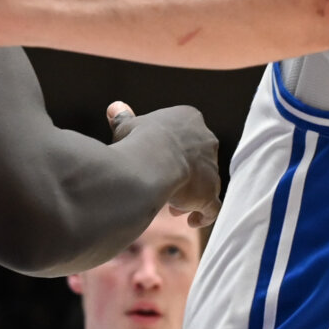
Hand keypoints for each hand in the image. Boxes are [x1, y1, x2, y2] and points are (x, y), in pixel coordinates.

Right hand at [106, 101, 221, 227]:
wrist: (150, 162)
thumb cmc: (137, 141)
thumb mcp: (127, 127)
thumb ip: (125, 119)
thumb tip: (115, 108)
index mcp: (189, 119)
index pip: (186, 135)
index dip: (174, 151)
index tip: (160, 163)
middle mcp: (207, 140)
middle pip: (199, 159)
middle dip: (185, 174)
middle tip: (169, 188)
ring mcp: (212, 167)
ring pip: (206, 183)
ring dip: (191, 195)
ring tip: (174, 209)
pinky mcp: (211, 192)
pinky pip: (213, 207)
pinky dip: (204, 214)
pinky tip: (192, 220)